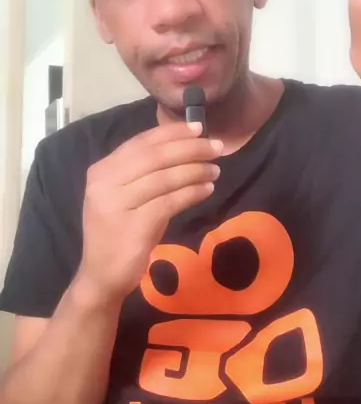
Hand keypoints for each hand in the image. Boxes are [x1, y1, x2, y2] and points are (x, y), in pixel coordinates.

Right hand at [78, 121, 221, 299]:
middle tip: (216, 147)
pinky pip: (170, 201)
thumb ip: (144, 173)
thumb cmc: (119, 233)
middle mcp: (104, 182)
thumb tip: (185, 148)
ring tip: (215, 169)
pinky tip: (207, 190)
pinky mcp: (134, 225)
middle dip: (190, 148)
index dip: (172, 133)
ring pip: (165, 177)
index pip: (141, 142)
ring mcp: (116, 203)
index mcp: (101, 170)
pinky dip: (192, 192)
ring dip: (195, 170)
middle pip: (156, 156)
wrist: (101, 275)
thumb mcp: (125, 197)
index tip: (198, 128)